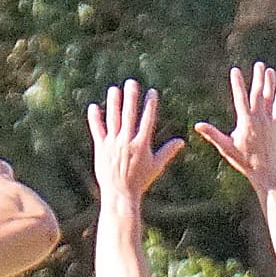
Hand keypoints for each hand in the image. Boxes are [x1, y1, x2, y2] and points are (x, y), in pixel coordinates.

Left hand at [86, 80, 183, 198]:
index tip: (151, 91)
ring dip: (114, 103)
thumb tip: (181, 141)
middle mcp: (127, 141)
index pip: (148, 119)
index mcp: (142, 144)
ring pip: (113, 119)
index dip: (150, 104)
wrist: (120, 194)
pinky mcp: (101, 148)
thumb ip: (167, 151)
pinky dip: (95, 118)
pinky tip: (93, 106)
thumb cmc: (140, 181)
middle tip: (131, 82)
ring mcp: (113, 144)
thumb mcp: (156, 166)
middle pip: (130, 114)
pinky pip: (97, 130)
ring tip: (114, 89)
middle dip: (131, 97)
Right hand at [196, 62, 275, 197]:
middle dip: (258, 77)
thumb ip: (212, 134)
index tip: (235, 70)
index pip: (240, 98)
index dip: (237, 83)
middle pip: (258, 93)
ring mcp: (270, 122)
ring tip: (269, 71)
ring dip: (270, 83)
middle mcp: (259, 118)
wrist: (265, 171)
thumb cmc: (243, 161)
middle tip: (258, 64)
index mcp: (245, 121)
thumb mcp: (226, 148)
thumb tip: (197, 125)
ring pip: (270, 98)